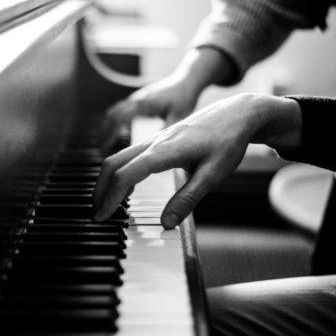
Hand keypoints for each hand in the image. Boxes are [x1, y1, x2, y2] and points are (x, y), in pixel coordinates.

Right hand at [93, 93, 301, 226]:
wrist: (238, 113)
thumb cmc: (229, 141)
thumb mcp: (213, 175)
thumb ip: (187, 199)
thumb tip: (166, 223)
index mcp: (165, 151)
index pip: (126, 176)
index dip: (111, 198)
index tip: (102, 218)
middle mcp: (154, 142)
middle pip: (112, 163)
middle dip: (100, 189)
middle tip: (97, 214)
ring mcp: (154, 138)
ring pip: (118, 157)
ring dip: (107, 180)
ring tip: (106, 204)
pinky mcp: (158, 139)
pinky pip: (129, 155)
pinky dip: (119, 172)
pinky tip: (125, 187)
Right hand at [99, 48, 235, 149]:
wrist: (187, 79)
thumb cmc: (184, 97)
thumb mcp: (178, 116)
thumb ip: (166, 131)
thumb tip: (157, 149)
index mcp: (142, 104)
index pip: (117, 119)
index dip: (108, 135)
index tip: (104, 149)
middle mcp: (135, 99)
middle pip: (110, 115)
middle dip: (103, 132)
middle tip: (101, 150)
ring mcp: (136, 98)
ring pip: (114, 111)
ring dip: (107, 126)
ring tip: (105, 143)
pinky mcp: (138, 100)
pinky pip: (120, 110)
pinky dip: (115, 122)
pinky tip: (118, 133)